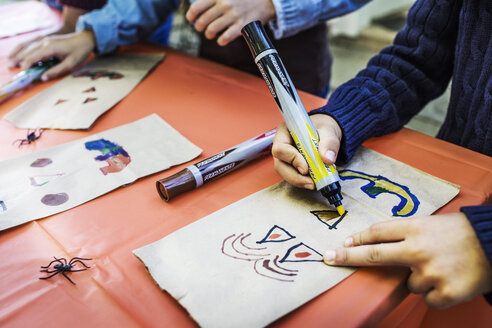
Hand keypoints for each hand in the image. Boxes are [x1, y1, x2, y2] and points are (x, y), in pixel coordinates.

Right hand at [7, 6, 87, 69]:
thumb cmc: (80, 52)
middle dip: (18, 60)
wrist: (85, 39)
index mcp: (50, 48)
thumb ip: (56, 71)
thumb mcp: (71, 64)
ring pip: (27, 46)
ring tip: (10, 62)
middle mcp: (44, 42)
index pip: (32, 57)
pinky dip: (23, 49)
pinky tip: (19, 54)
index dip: (26, 66)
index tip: (22, 74)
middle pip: (27, 51)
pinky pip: (31, 44)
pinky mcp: (46, 40)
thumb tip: (42, 78)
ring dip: (18, 54)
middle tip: (11, 69)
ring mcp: (45, 39)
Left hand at [186, 0, 275, 45]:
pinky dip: (220, 41)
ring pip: (211, 30)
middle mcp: (225, 4)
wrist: (265, 1)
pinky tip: (221, 39)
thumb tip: (196, 10)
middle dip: (199, 27)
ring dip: (208, 35)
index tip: (191, 20)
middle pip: (202, 21)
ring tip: (210, 34)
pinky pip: (225, 38)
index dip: (190, 16)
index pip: (196, 7)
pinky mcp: (242, 27)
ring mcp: (233, 16)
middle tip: (201, 28)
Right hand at [272, 113, 342, 189]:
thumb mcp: (328, 131)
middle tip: (311, 182)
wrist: (325, 133)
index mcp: (285, 132)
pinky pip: (294, 176)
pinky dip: (304, 181)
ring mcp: (285, 158)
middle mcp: (282, 145)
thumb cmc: (322, 128)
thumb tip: (328, 159)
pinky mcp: (292, 166)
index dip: (291, 159)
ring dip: (300, 180)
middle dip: (294, 176)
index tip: (305, 168)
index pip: (281, 148)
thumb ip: (329, 143)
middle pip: (280, 164)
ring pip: (285, 173)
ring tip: (315, 183)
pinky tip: (316, 181)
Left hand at [324, 212, 491, 308]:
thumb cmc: (463, 233)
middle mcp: (418, 249)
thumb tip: (378, 243)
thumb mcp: (431, 224)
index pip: (377, 232)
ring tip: (442, 266)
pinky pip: (427, 297)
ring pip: (408, 282)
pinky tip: (450, 279)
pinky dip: (435, 292)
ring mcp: (429, 272)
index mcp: (415, 227)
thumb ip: (406, 233)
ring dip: (419, 277)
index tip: (341, 243)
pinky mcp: (443, 292)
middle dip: (347, 256)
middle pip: (373, 254)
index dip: (357, 238)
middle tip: (329, 257)